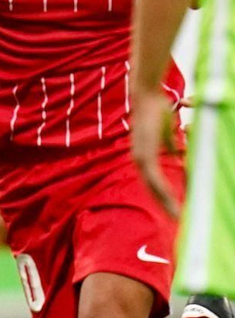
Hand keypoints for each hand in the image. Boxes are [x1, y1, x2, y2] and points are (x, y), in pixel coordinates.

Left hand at [130, 86, 181, 216]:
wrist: (146, 96)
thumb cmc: (157, 110)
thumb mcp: (165, 133)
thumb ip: (169, 146)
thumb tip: (177, 156)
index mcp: (143, 156)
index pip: (152, 182)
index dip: (162, 196)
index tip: (173, 208)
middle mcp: (139, 160)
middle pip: (151, 189)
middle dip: (164, 205)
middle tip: (177, 220)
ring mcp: (140, 158)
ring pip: (153, 188)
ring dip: (166, 203)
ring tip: (177, 217)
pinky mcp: (145, 155)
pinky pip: (155, 178)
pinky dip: (163, 192)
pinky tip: (172, 202)